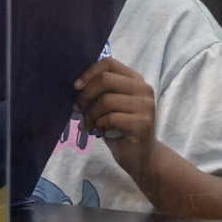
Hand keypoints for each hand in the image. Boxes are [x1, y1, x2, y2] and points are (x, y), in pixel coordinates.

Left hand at [74, 56, 159, 181]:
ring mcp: (145, 106)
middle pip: (105, 80)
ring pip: (106, 101)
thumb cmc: (121, 128)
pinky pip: (111, 118)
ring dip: (90, 115)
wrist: (142, 157)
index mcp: (135, 79)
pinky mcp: (142, 123)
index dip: (89, 72)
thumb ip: (101, 90)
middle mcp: (143, 88)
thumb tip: (77, 84)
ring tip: (87, 125)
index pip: (109, 63)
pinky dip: (99, 125)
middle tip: (76, 109)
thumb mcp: (111, 104)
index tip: (76, 87)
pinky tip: (99, 131)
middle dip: (85, 94)